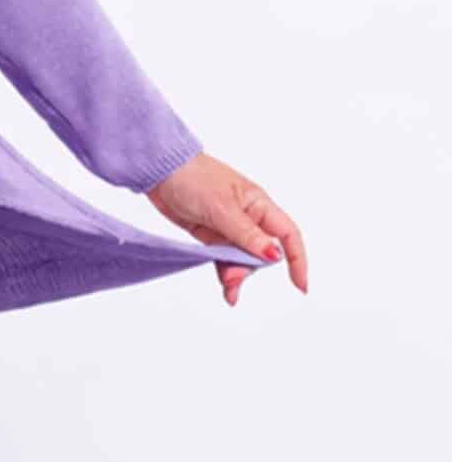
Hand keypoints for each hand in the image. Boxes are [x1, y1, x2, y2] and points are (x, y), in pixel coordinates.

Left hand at [143, 152, 307, 307]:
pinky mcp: (212, 235)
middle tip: (233, 279)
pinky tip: (226, 287)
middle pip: (263, 253)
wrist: (161, 172)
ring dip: (237, 275)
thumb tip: (274, 255)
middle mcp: (249, 217)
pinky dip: (225, 272)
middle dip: (252, 269)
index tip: (300, 285)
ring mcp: (230, 227)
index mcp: (259, 205)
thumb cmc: (193, 178)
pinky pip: (225, 259)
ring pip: (243, 259)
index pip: (288, 235)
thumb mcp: (222, 208)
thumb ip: (247, 235)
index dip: (297, 260)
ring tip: (228, 289)